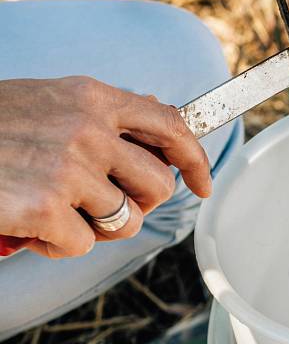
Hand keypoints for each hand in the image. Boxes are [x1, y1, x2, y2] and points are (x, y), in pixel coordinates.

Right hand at [0, 76, 211, 257]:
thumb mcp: (48, 100)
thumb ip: (101, 113)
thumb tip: (160, 121)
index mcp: (92, 97)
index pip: (171, 125)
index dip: (195, 160)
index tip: (204, 184)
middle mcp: (88, 129)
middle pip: (157, 186)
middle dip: (137, 205)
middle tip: (102, 206)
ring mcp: (68, 169)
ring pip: (125, 222)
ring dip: (95, 227)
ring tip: (55, 212)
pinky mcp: (45, 208)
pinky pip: (84, 245)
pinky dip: (57, 246)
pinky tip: (29, 226)